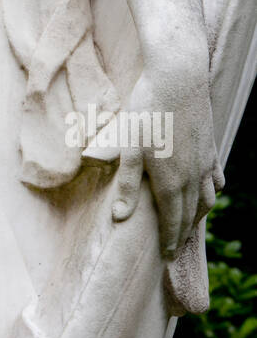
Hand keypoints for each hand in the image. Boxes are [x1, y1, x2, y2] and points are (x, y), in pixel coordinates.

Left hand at [111, 67, 222, 257]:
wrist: (178, 79)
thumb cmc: (146, 111)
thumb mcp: (128, 147)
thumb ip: (126, 185)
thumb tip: (120, 218)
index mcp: (169, 181)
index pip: (172, 222)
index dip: (169, 241)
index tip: (166, 257)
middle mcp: (192, 177)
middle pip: (189, 215)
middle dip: (181, 234)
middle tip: (174, 249)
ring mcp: (205, 163)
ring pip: (206, 199)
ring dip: (197, 216)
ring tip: (188, 225)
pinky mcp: (210, 147)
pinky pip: (216, 179)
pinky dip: (212, 192)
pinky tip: (207, 192)